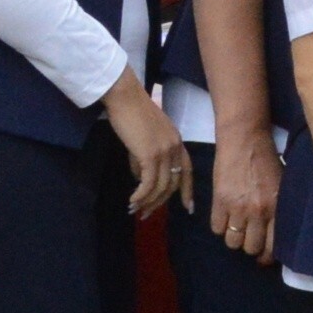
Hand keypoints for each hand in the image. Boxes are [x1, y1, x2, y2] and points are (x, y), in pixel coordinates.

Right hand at [103, 77, 189, 220]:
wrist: (125, 97)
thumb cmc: (131, 114)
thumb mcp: (145, 138)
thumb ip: (146, 158)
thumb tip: (140, 178)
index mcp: (177, 142)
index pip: (187, 171)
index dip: (187, 191)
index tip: (188, 208)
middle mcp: (175, 148)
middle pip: (173, 184)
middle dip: (159, 202)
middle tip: (146, 214)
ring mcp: (164, 151)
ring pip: (160, 186)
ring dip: (147, 201)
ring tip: (134, 210)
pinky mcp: (150, 154)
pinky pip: (148, 183)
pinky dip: (140, 194)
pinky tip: (132, 200)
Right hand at [206, 128, 279, 258]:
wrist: (244, 138)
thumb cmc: (266, 159)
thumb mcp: (280, 186)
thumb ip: (277, 210)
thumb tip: (273, 234)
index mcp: (276, 208)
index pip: (272, 246)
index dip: (266, 256)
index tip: (263, 256)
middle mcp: (258, 211)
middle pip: (250, 248)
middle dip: (249, 246)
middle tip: (248, 237)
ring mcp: (237, 207)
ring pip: (232, 242)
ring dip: (233, 237)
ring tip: (236, 225)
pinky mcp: (219, 200)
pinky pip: (216, 228)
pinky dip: (219, 225)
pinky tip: (224, 215)